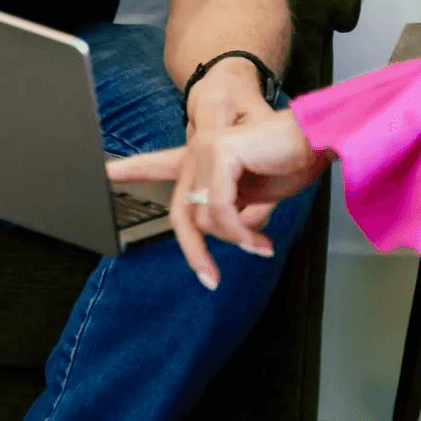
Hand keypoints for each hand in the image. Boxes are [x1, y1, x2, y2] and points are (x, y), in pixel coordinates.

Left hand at [105, 109, 333, 288]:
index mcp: (202, 159)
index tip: (103, 171)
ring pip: (202, 218)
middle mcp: (198, 151)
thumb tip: (222, 236)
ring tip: (259, 245)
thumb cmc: (291, 162)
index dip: (129, 169)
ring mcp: (206, 149)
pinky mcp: (220, 153)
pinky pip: (218, 210)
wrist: (317, 140)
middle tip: (211, 280)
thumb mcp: (254, 197)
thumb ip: (231, 212)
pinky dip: (238, 231)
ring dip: (235, 241)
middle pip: (182, 214)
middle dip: (196, 253)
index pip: (157, 165)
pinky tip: (257, 239)